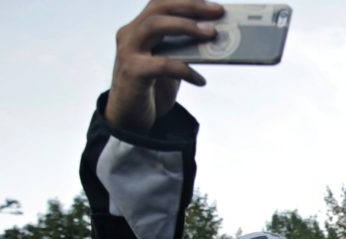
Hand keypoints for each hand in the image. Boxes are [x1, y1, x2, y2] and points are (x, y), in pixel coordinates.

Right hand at [106, 0, 224, 132]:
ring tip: (210, 34)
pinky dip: (185, 70)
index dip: (186, 0)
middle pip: (158, 8)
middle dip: (190, 6)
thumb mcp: (168, 63)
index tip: (213, 5)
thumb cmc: (152, 89)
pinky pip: (162, 64)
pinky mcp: (132, 72)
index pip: (160, 3)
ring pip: (155, 26)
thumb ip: (183, 49)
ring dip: (185, 27)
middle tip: (217, 12)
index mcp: (138, 28)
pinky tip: (200, 80)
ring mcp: (128, 52)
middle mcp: (130, 35)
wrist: (129, 119)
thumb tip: (214, 38)